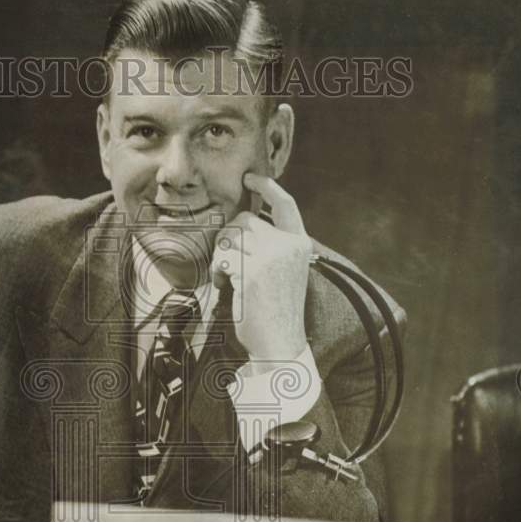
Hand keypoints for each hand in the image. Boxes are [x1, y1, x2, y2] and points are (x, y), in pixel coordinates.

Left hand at [211, 173, 311, 365]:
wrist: (280, 342)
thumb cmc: (276, 310)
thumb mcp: (285, 270)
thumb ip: (274, 245)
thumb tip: (246, 222)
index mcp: (300, 244)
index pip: (286, 204)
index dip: (267, 187)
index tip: (250, 178)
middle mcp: (289, 246)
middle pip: (246, 220)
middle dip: (230, 237)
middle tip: (230, 263)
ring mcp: (271, 258)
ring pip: (231, 237)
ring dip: (223, 256)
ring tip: (231, 278)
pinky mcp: (252, 272)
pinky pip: (224, 258)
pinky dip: (220, 272)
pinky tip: (228, 287)